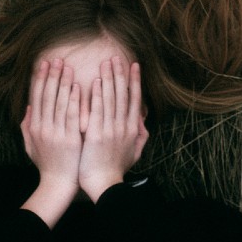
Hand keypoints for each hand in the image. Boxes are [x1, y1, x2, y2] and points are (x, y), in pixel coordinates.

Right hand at [20, 58, 81, 225]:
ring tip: (66, 66)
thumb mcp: (30, 145)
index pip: (36, 97)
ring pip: (58, 102)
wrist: (58, 184)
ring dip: (62, 82)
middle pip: (46, 95)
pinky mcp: (69, 139)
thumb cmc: (47, 164)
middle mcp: (42, 127)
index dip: (40, 79)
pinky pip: (71, 115)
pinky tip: (76, 86)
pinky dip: (73, 100)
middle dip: (51, 75)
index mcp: (34, 126)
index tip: (43, 63)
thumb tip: (29, 106)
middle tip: (56, 58)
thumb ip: (28, 125)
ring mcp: (56, 133)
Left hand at [78, 56, 148, 201]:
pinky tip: (98, 81)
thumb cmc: (115, 170)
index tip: (134, 65)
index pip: (135, 99)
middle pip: (124, 94)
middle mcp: (124, 126)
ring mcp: (111, 129)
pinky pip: (99, 110)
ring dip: (110, 78)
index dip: (135, 81)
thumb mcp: (133, 153)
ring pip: (112, 98)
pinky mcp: (98, 134)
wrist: (105, 185)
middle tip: (117, 56)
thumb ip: (140, 137)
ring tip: (107, 62)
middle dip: (121, 73)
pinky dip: (99, 95)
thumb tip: (143, 124)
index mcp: (132, 129)